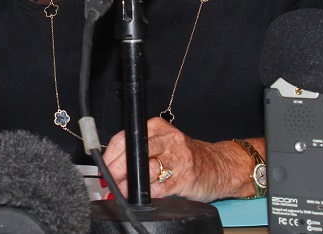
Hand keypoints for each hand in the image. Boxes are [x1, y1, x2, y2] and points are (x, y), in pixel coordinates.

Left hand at [101, 118, 255, 201]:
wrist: (219, 165)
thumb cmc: (185, 155)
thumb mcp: (161, 143)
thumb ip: (137, 149)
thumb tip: (110, 165)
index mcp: (156, 127)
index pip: (125, 138)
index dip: (109, 156)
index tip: (103, 168)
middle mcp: (167, 139)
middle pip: (134, 153)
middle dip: (117, 170)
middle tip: (109, 181)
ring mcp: (177, 158)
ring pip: (145, 170)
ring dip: (129, 184)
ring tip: (122, 190)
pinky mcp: (184, 178)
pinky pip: (159, 187)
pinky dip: (147, 193)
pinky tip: (142, 195)